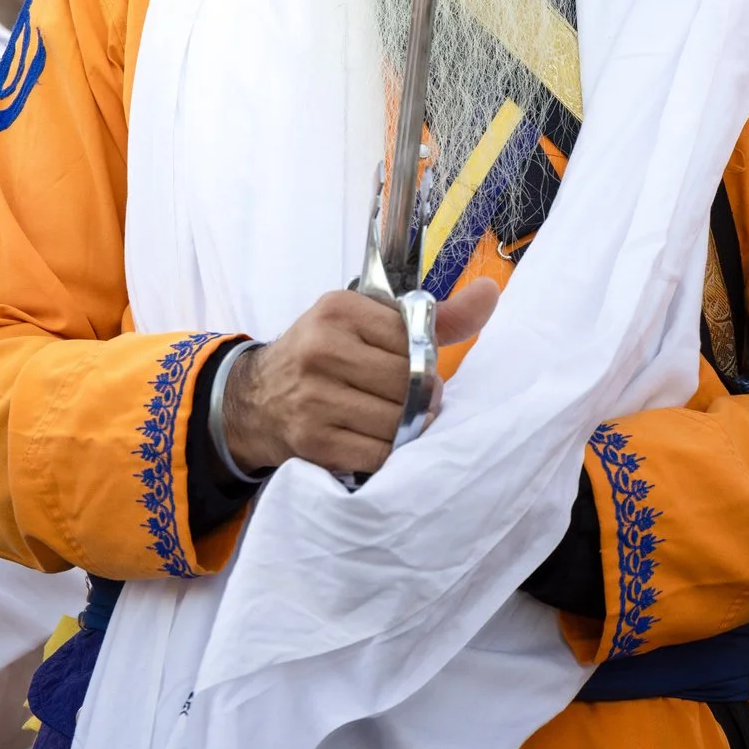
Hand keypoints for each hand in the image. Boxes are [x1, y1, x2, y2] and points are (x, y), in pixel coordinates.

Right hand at [221, 280, 498, 476]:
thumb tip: (492, 293)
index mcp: (338, 309)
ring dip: (406, 429)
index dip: (420, 359)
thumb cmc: (325, 356)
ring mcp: (314, 397)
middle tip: (413, 402)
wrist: (256, 401)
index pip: (410, 337)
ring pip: (397, 421)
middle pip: (407, 383)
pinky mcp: (313, 441)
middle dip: (419, 398)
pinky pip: (378, 454)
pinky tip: (378, 442)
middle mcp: (322, 349)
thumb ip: (434, 317)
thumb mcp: (368, 324)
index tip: (413, 368)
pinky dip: (388, 455)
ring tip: (395, 422)